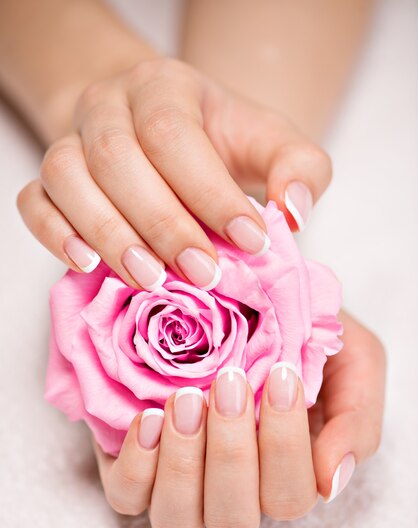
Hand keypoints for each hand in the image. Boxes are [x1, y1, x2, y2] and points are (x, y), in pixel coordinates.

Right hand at [17, 57, 330, 290]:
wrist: (165, 134)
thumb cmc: (220, 145)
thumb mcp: (270, 144)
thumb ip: (299, 169)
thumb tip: (294, 215)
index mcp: (164, 87)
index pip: (173, 134)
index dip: (210, 192)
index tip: (251, 242)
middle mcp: (108, 106)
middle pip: (117, 157)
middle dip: (162, 223)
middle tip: (203, 273)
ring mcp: (70, 140)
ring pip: (66, 176)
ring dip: (109, 233)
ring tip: (149, 278)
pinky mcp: (48, 181)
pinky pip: (33, 201)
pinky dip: (54, 234)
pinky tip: (86, 264)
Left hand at [93, 310, 385, 527]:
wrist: (243, 293)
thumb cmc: (302, 330)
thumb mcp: (352, 359)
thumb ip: (356, 418)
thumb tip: (332, 482)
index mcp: (286, 471)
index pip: (289, 496)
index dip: (285, 446)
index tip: (281, 375)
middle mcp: (232, 488)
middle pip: (234, 519)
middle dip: (232, 452)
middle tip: (229, 382)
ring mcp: (180, 482)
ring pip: (178, 522)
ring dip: (183, 465)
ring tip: (186, 400)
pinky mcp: (135, 463)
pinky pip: (127, 497)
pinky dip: (138, 466)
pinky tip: (149, 417)